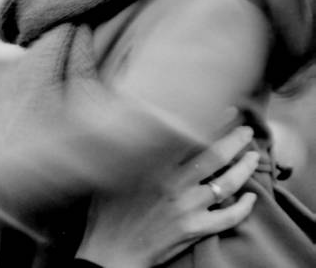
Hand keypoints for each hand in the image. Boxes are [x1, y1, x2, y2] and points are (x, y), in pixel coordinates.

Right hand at [76, 126, 258, 267]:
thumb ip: (126, 151)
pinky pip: (228, 218)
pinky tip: (249, 199)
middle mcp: (173, 183)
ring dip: (245, 168)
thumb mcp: (110, 173)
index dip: (212, 121)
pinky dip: (243, 208)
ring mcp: (186, 207)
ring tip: (253, 157)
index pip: (190, 136)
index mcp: (153, 166)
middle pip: (214, 156)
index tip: (227, 110)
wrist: (111, 250)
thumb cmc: (106, 212)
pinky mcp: (194, 229)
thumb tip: (131, 126)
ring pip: (227, 184)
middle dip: (235, 140)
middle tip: (246, 131)